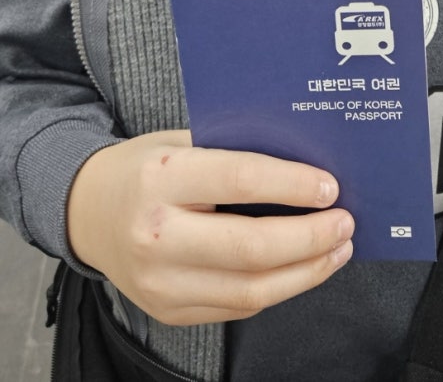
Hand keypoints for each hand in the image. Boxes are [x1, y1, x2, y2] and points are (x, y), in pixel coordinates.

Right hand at [68, 130, 353, 325]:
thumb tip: (307, 165)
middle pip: (252, 247)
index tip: (330, 188)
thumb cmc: (144, 170)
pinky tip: (303, 269)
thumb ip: (236, 151)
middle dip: (312, 237)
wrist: (88, 213)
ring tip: (338, 249)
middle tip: (344, 222)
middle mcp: (157, 235)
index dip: (294, 186)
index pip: (240, 180)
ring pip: (253, 289)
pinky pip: (239, 306)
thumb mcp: (182, 142)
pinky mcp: (170, 310)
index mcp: (160, 178)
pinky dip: (281, 288)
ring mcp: (160, 282)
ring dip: (308, 271)